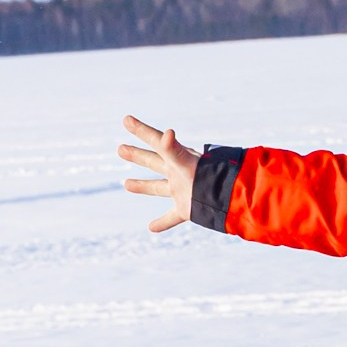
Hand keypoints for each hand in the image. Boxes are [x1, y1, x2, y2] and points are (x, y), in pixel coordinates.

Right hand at [120, 114, 199, 233]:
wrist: (226, 198)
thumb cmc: (205, 175)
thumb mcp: (185, 161)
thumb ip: (174, 149)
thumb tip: (167, 133)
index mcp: (176, 158)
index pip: (154, 140)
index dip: (141, 129)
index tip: (126, 119)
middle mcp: (177, 173)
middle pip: (153, 162)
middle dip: (137, 155)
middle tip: (119, 149)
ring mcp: (181, 191)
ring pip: (157, 187)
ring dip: (142, 185)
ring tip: (126, 183)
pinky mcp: (186, 209)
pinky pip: (172, 217)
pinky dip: (162, 223)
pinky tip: (151, 228)